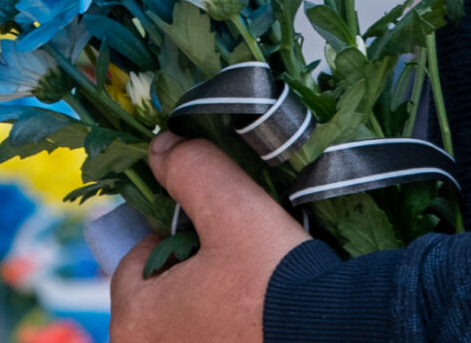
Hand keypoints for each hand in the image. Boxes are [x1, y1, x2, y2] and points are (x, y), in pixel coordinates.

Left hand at [111, 132, 309, 342]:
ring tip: (252, 286)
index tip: (216, 234)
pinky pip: (212, 339)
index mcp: (133, 322)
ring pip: (188, 320)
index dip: (176, 235)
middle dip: (193, 271)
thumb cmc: (274, 281)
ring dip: (212, 302)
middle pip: (161, 294)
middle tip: (238, 261)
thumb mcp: (233, 208)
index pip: (137, 260)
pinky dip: (229, 329)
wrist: (337, 335)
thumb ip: (190, 169)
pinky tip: (258, 319)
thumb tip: (162, 147)